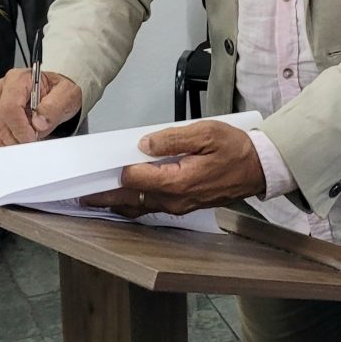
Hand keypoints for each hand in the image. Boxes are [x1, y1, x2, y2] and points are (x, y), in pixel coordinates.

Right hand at [0, 67, 82, 145]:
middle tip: (32, 144)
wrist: (56, 93)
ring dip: (10, 142)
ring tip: (27, 142)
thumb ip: (54, 107)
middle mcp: (3, 88)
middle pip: (0, 120)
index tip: (31, 139)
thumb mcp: (67, 94)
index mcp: (19, 79)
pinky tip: (18, 142)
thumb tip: (39, 123)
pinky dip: (4, 143)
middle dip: (16, 138)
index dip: (20, 127)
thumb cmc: (59, 91)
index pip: (10, 106)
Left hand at [81, 119, 265, 216]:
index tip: (97, 166)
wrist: (259, 167)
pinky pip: (152, 208)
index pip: (135, 179)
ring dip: (117, 204)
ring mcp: (180, 206)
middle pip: (132, 200)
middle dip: (105, 198)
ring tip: (96, 199)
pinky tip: (124, 199)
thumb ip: (172, 138)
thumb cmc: (235, 148)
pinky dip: (134, 205)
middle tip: (82, 196)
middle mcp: (176, 199)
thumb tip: (144, 145)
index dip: (116, 171)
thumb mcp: (206, 133)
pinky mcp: (184, 206)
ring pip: (140, 208)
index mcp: (179, 181)